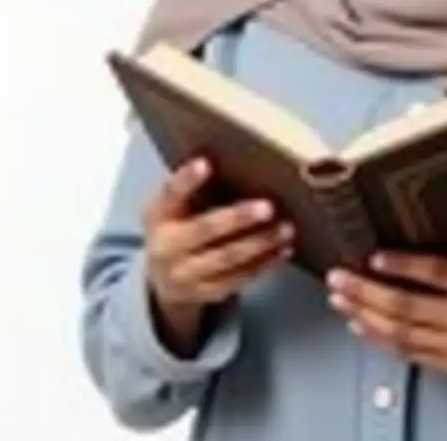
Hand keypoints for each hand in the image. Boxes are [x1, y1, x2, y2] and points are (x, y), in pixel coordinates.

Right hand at [143, 156, 294, 350]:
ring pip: (227, 258)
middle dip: (237, 218)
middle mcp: (166, 247)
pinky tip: (285, 249)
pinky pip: (239, 279)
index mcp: (159, 216)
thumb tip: (241, 154)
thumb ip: (196, 188)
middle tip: (267, 206)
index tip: (206, 162)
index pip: (170, 194)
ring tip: (287, 227)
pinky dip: (265, 264)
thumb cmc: (180, 225)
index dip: (187, 179)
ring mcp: (185, 275)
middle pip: (204, 231)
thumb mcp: (175, 207)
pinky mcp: (206, 293)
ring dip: (261, 243)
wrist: (163, 280)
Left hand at [326, 251, 446, 384]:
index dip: (404, 265)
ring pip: (403, 333)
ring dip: (365, 315)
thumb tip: (401, 253)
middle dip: (366, 292)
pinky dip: (381, 339)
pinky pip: (411, 353)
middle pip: (409, 306)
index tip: (374, 256)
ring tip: (341, 299)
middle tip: (340, 278)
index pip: (438, 272)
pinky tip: (361, 325)